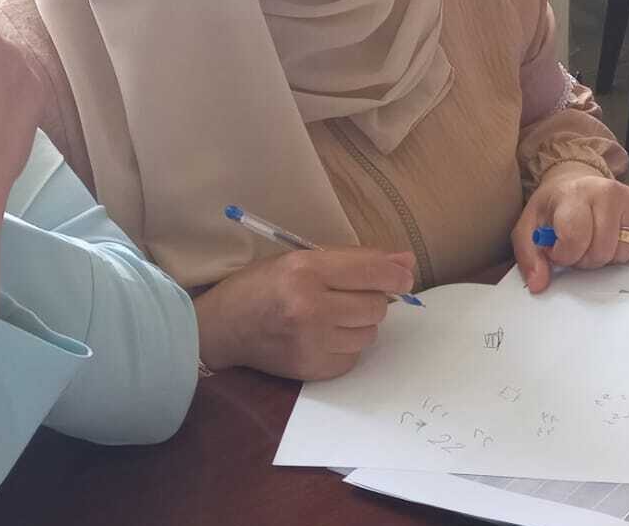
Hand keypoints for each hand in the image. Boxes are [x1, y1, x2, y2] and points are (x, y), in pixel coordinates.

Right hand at [194, 247, 417, 379]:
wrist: (222, 328)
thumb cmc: (263, 286)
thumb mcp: (302, 258)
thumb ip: (356, 259)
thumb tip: (406, 261)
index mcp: (305, 271)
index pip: (370, 271)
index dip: (396, 274)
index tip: (404, 276)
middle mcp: (310, 307)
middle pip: (376, 306)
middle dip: (373, 299)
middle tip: (347, 295)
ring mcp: (311, 342)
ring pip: (370, 333)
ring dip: (360, 323)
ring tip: (332, 315)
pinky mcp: (311, 370)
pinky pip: (354, 356)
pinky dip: (347, 346)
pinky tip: (323, 336)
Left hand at [511, 164, 628, 292]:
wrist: (577, 183)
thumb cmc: (555, 206)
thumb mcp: (530, 226)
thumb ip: (528, 255)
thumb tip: (538, 284)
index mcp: (575, 194)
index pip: (575, 238)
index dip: (564, 254)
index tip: (557, 249)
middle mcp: (608, 192)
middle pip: (601, 252)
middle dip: (584, 259)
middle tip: (576, 246)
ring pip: (620, 255)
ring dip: (603, 258)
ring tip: (592, 241)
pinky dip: (621, 254)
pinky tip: (609, 239)